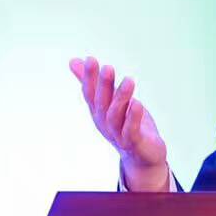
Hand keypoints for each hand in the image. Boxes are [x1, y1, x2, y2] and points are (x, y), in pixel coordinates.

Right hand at [69, 56, 169, 190]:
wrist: (142, 156)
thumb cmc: (125, 123)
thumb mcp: (111, 100)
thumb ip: (93, 81)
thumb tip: (73, 60)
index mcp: (98, 112)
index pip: (90, 93)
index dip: (89, 77)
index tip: (90, 59)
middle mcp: (104, 123)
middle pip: (102, 103)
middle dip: (103, 85)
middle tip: (107, 67)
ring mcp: (118, 134)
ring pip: (116, 115)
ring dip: (122, 97)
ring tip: (129, 80)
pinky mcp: (134, 143)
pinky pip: (131, 130)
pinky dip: (133, 118)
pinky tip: (138, 103)